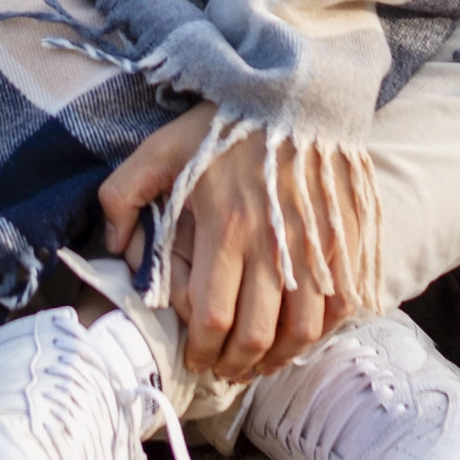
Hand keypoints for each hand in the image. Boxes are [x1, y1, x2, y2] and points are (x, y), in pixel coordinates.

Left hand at [96, 103, 364, 380]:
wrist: (296, 89)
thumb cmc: (225, 121)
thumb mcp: (160, 147)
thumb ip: (122, 195)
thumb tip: (114, 246)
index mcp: (226, 226)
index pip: (212, 317)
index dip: (202, 350)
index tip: (195, 356)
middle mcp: (274, 244)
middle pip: (258, 335)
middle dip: (236, 364)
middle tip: (224, 369)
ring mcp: (315, 245)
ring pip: (302, 331)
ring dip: (279, 358)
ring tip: (260, 362)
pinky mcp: (345, 239)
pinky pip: (341, 306)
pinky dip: (322, 332)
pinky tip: (300, 336)